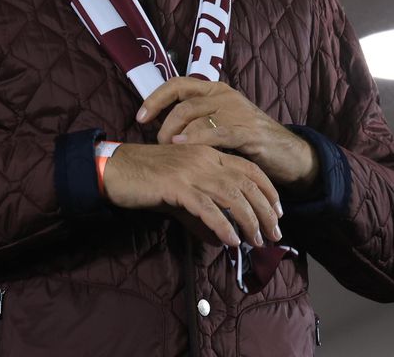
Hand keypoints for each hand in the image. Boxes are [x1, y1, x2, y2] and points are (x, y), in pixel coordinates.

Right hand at [102, 142, 283, 247]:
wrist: (114, 169)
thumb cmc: (145, 179)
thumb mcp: (180, 189)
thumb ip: (202, 207)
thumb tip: (221, 234)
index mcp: (207, 152)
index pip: (248, 168)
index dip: (268, 190)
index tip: (278, 212)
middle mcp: (203, 158)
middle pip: (246, 183)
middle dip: (265, 211)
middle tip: (275, 234)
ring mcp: (190, 170)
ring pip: (232, 196)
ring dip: (249, 221)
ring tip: (257, 241)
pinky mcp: (176, 186)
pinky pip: (206, 207)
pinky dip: (222, 225)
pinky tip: (230, 240)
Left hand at [137, 77, 319, 190]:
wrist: (287, 153)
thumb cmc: (248, 140)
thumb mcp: (220, 123)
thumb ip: (196, 120)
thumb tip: (162, 130)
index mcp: (215, 90)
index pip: (177, 85)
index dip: (155, 99)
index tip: (140, 117)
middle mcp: (224, 95)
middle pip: (182, 104)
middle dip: (164, 126)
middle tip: (160, 145)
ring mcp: (236, 111)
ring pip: (194, 117)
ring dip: (176, 136)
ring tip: (172, 152)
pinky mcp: (247, 130)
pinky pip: (215, 132)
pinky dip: (195, 138)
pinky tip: (182, 147)